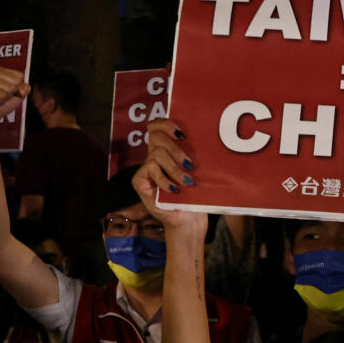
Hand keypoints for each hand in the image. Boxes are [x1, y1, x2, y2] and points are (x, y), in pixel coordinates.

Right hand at [0, 68, 28, 127]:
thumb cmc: (3, 104)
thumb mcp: (18, 96)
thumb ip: (24, 90)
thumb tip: (26, 87)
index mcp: (0, 70)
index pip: (20, 76)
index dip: (18, 88)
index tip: (8, 92)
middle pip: (15, 82)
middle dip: (11, 93)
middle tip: (1, 97)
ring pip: (9, 89)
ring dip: (5, 98)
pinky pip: (2, 95)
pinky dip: (1, 101)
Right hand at [131, 118, 206, 235]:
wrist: (187, 219)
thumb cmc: (194, 195)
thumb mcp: (196, 173)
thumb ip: (193, 157)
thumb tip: (204, 140)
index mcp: (167, 149)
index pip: (157, 126)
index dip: (166, 123)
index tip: (183, 134)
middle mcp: (154, 155)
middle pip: (156, 136)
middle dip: (176, 149)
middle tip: (190, 165)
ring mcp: (146, 168)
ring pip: (156, 154)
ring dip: (174, 168)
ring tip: (187, 181)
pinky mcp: (140, 181)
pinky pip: (150, 169)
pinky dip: (164, 179)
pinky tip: (174, 189)